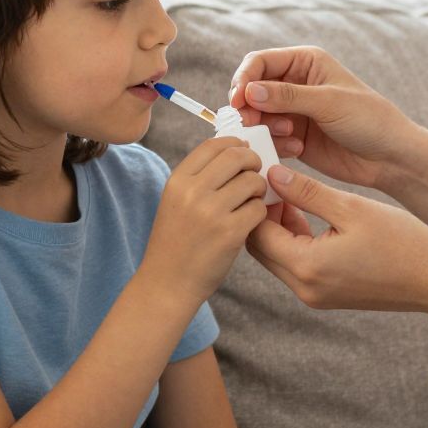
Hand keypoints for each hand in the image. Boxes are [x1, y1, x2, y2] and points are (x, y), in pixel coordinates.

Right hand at [146, 137, 269, 301]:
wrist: (167, 283)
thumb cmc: (176, 242)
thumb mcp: (176, 201)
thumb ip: (200, 177)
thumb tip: (236, 150)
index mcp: (178, 181)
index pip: (213, 145)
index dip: (235, 144)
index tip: (244, 150)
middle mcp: (193, 192)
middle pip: (237, 157)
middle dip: (253, 162)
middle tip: (254, 174)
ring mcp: (211, 212)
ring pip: (252, 181)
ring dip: (258, 189)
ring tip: (251, 201)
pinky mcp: (230, 233)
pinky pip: (259, 208)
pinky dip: (259, 213)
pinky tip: (249, 222)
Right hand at [229, 46, 420, 192]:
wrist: (389, 156)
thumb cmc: (369, 119)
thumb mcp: (329, 103)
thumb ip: (288, 96)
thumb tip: (249, 91)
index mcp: (306, 62)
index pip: (260, 62)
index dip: (244, 79)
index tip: (238, 100)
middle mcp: (295, 84)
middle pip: (252, 90)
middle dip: (248, 107)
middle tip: (252, 123)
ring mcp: (293, 112)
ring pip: (257, 116)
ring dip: (264, 127)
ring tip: (289, 135)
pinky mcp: (293, 137)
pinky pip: (268, 138)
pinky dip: (275, 144)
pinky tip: (298, 149)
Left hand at [246, 166, 427, 313]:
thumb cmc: (401, 241)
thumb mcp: (351, 208)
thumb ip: (307, 192)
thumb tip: (272, 175)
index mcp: (307, 266)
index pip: (258, 232)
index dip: (259, 201)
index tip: (268, 175)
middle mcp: (304, 288)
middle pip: (261, 248)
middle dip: (263, 216)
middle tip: (277, 183)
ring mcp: (314, 296)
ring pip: (277, 258)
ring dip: (279, 228)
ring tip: (295, 196)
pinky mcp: (326, 296)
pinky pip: (297, 267)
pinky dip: (296, 242)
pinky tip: (312, 217)